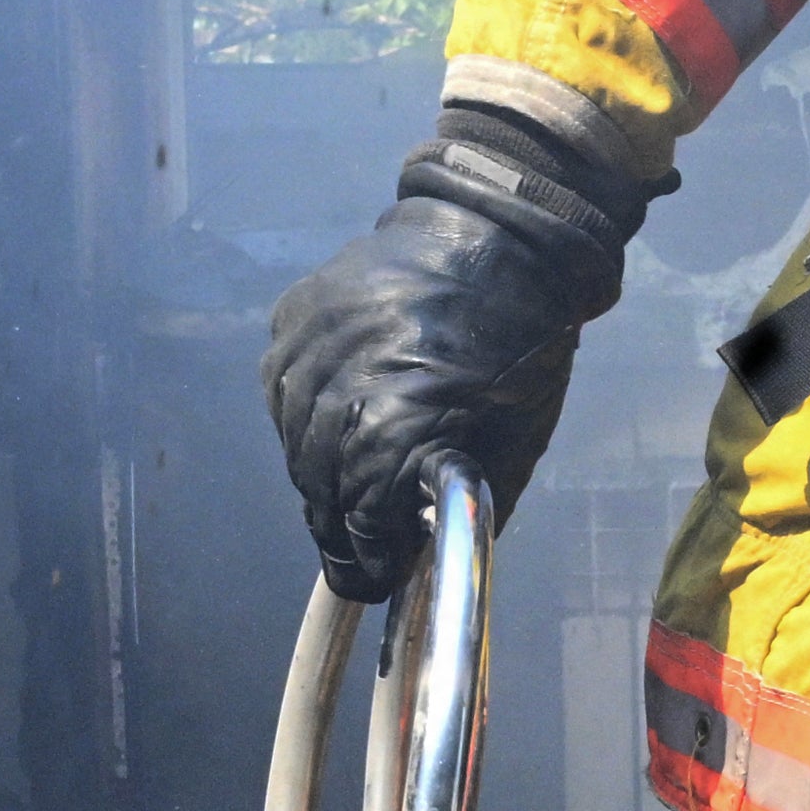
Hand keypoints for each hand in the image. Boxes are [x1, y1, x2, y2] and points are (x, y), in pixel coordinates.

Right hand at [261, 110, 645, 594]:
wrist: (499, 233)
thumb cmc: (523, 345)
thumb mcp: (512, 443)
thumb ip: (459, 507)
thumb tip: (423, 555)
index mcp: (391, 430)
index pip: (355, 525)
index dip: (366, 560)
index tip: (375, 577)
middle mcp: (333, 394)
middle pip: (317, 490)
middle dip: (340, 525)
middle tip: (360, 547)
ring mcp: (305, 352)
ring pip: (294, 443)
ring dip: (321, 472)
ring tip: (352, 483)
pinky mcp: (292, 320)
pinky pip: (286, 392)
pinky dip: (309, 416)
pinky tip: (340, 418)